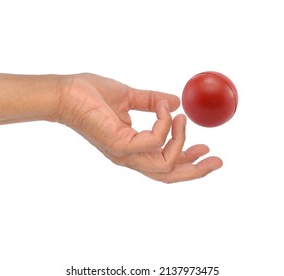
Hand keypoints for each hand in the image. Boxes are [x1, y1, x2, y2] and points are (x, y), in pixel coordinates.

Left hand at [57, 73, 222, 182]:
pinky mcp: (120, 145)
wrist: (66, 92)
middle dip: (195, 171)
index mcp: (132, 148)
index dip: (186, 160)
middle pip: (168, 175)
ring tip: (181, 119)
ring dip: (181, 141)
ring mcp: (125, 153)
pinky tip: (163, 107)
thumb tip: (175, 103)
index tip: (205, 148)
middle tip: (217, 159)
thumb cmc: (91, 94)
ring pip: (164, 164)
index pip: (163, 163)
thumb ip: (152, 101)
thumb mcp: (129, 96)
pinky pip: (154, 140)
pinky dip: (164, 123)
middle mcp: (129, 156)